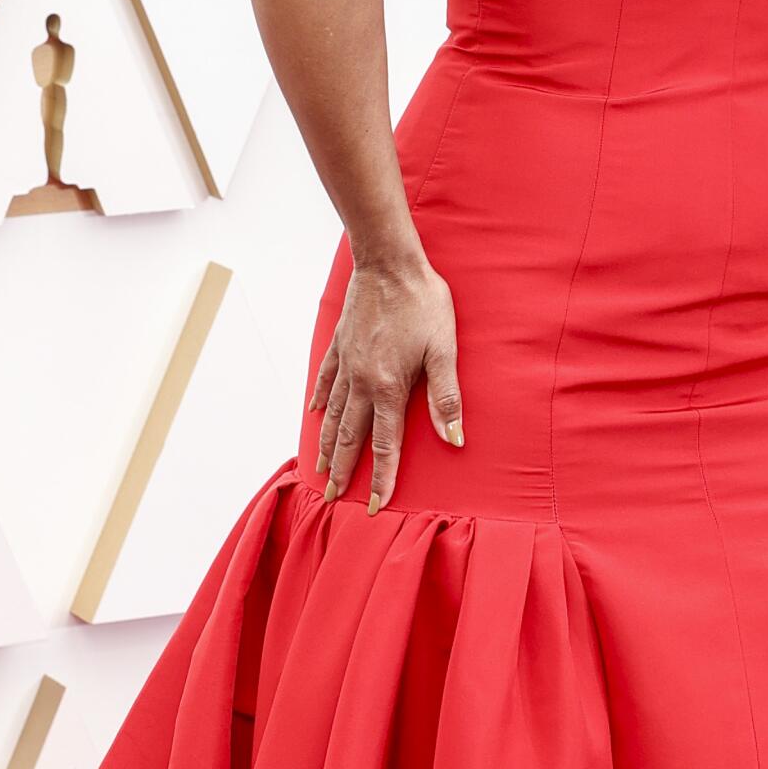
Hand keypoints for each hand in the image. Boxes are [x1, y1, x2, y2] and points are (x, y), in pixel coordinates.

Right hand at [309, 252, 463, 512]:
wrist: (388, 262)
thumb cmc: (422, 302)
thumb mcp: (444, 349)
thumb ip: (446, 397)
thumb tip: (454, 439)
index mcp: (388, 387)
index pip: (385, 444)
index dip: (383, 478)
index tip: (375, 506)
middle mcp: (362, 382)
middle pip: (350, 437)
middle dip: (344, 471)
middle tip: (333, 497)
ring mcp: (346, 363)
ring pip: (332, 414)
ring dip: (327, 444)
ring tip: (320, 468)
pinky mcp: (339, 344)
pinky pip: (325, 380)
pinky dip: (319, 401)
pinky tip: (313, 413)